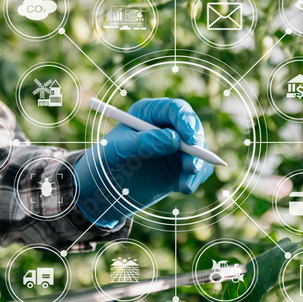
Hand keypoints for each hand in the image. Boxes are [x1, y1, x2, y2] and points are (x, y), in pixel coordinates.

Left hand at [74, 98, 214, 227]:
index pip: (176, 109)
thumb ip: (143, 143)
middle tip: (191, 167)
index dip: (186, 121)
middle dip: (197, 148)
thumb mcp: (116, 151)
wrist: (102, 191)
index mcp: (149, 114)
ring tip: (184, 186)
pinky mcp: (180, 167)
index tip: (190, 140)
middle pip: (193, 128)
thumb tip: (173, 139)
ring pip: (200, 150)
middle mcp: (165, 127)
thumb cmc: (103, 164)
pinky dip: (195, 178)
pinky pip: (199, 168)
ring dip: (197, 167)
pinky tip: (182, 188)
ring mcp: (175, 147)